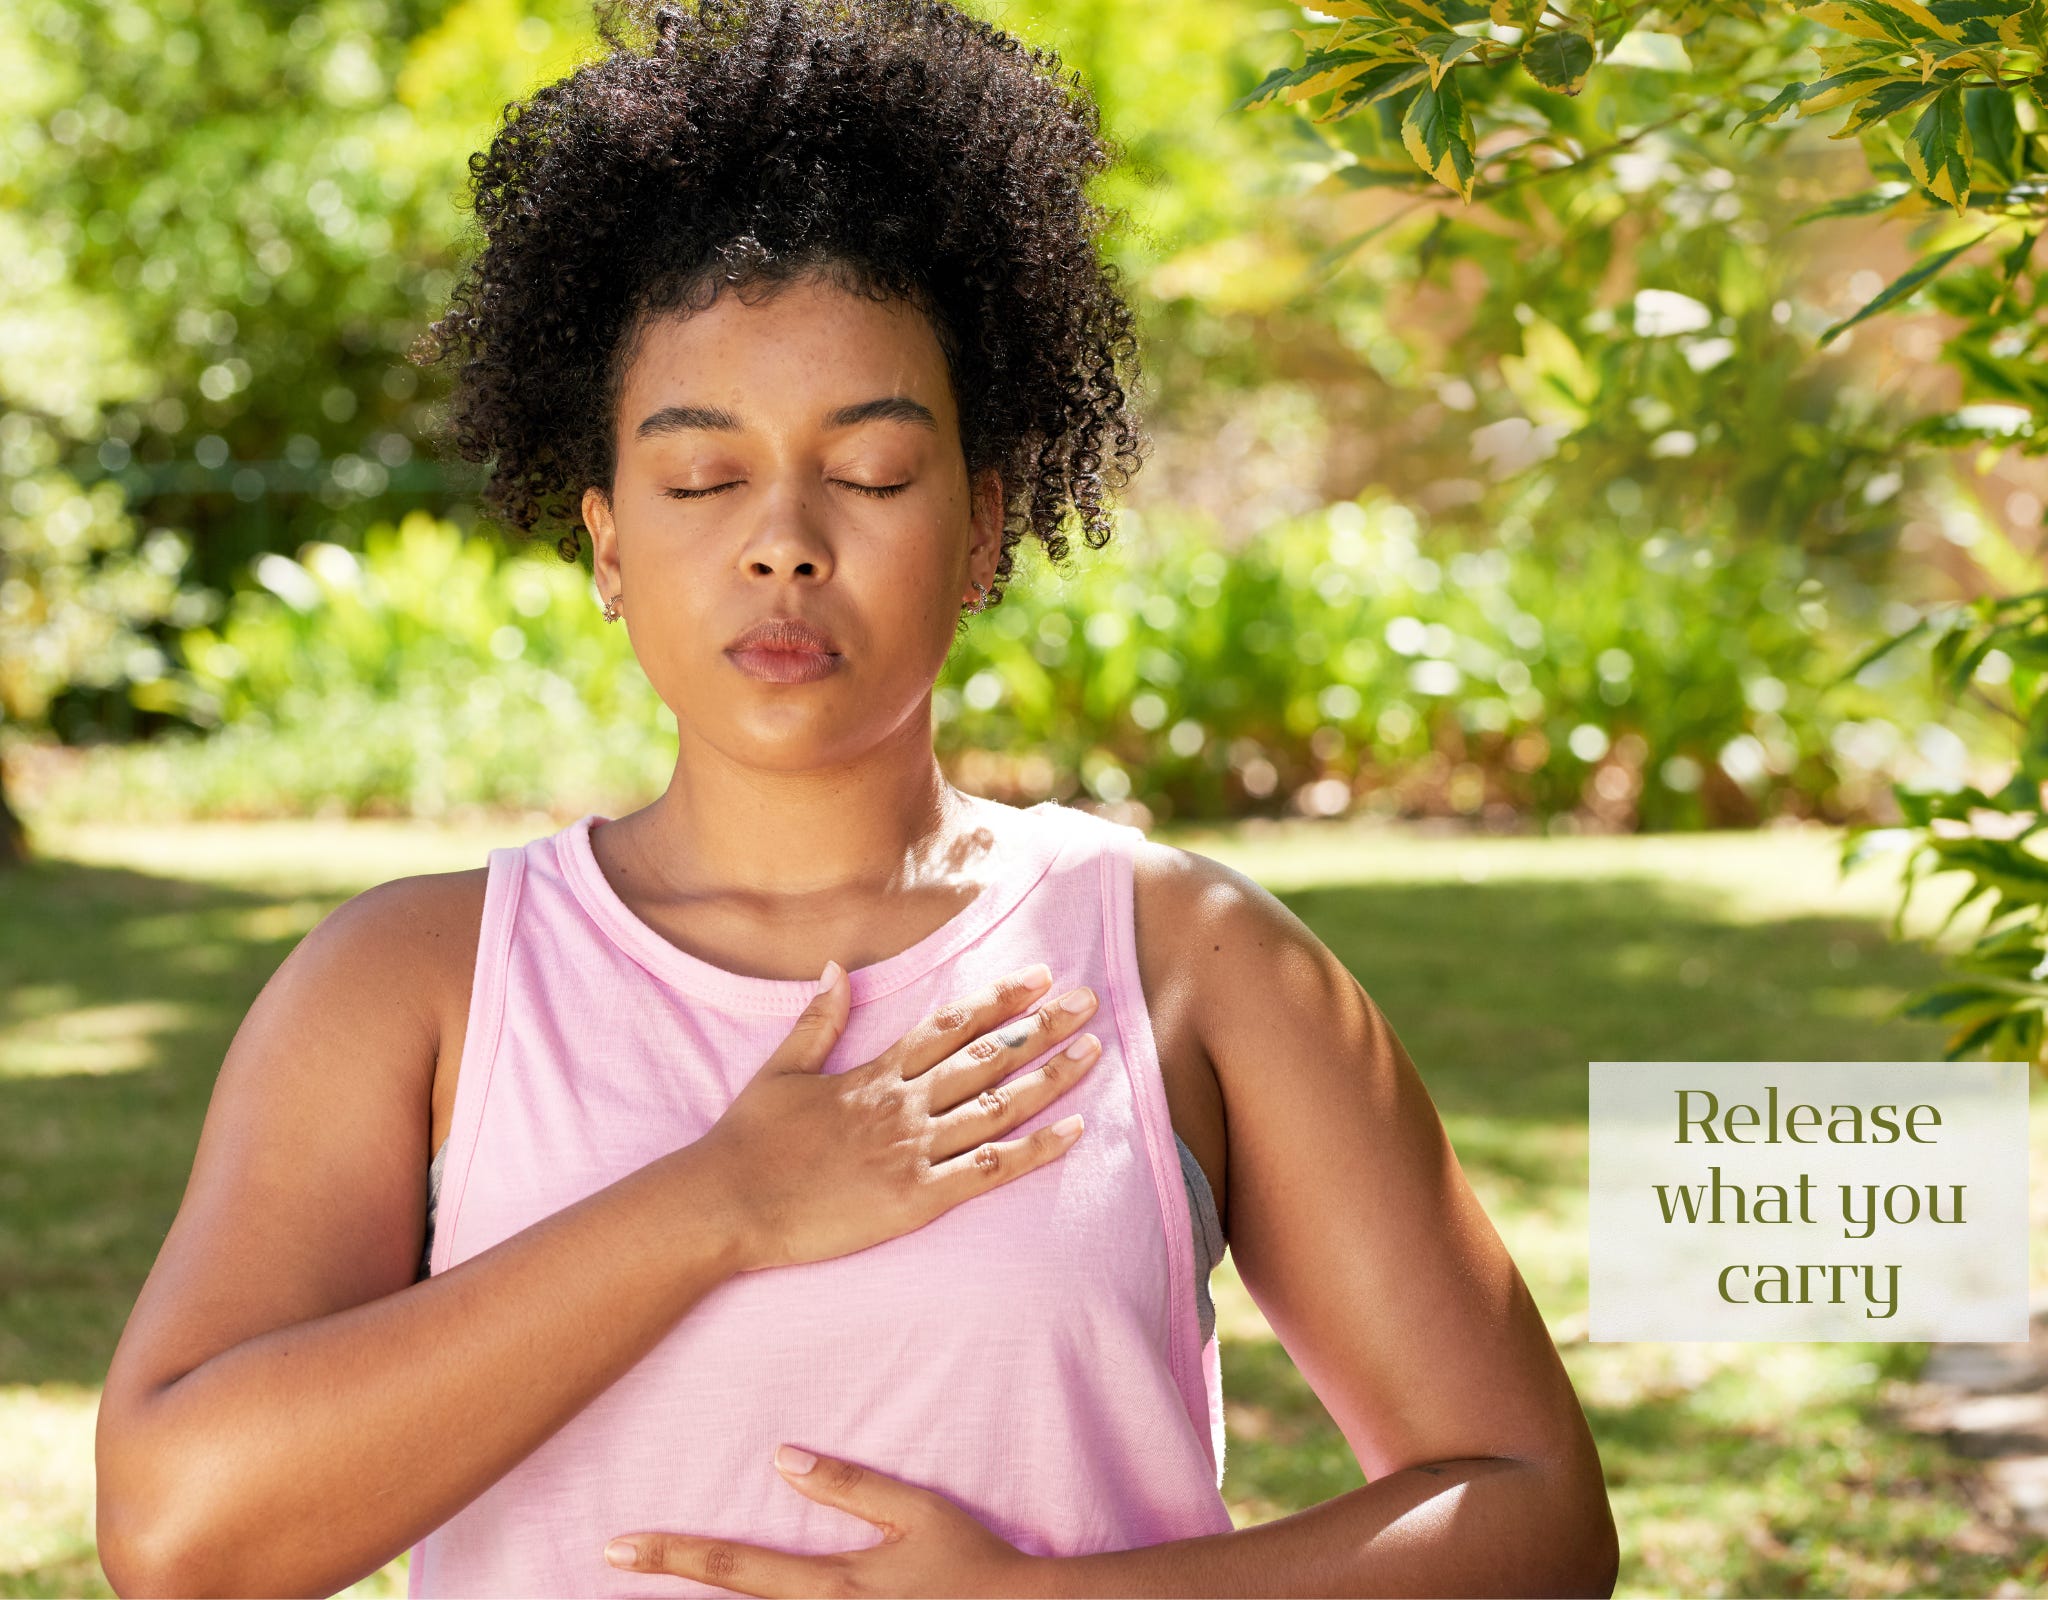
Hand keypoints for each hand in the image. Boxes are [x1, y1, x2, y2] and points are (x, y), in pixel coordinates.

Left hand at [602, 1445, 1045, 1596]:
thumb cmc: (971, 1560)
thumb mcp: (917, 1511)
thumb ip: (849, 1485)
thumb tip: (782, 1457)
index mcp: (831, 1584)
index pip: (733, 1569)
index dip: (672, 1555)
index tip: (618, 1547)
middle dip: (664, 1588)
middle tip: (605, 1561)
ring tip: (646, 1586)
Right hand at [697, 959, 1103, 1271]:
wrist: (726, 1204)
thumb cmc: (748, 1142)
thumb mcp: (780, 1069)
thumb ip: (817, 1019)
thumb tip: (836, 966)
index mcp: (875, 1073)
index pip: (950, 1024)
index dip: (999, 998)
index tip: (1039, 975)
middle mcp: (903, 1104)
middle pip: (987, 1056)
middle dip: (1042, 1025)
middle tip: (1089, 1000)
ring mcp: (913, 1150)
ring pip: (997, 1105)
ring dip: (1050, 1077)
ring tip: (1094, 1052)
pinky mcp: (916, 1198)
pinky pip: (988, 1170)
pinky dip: (1034, 1149)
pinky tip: (1072, 1131)